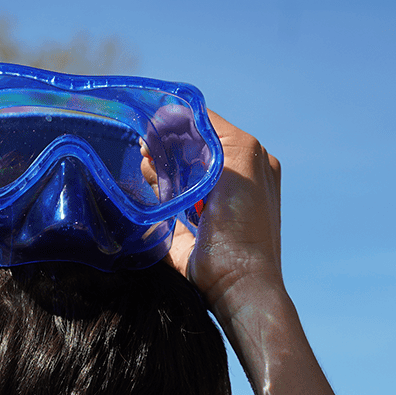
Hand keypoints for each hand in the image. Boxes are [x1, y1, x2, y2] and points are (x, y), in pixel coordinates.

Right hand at [166, 111, 282, 319]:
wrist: (236, 283)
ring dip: (158, 168)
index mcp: (249, 165)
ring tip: (147, 167)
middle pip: (189, 153)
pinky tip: (146, 185)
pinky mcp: (183, 233)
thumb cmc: (245, 224)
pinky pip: (163, 203)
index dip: (182, 124)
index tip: (157, 124)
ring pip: (173, 175)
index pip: (210, 131)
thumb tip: (178, 112)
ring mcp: (205, 210)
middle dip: (166, 147)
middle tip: (147, 148)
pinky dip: (153, 191)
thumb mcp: (241, 159)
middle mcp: (229, 184)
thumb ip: (215, 131)